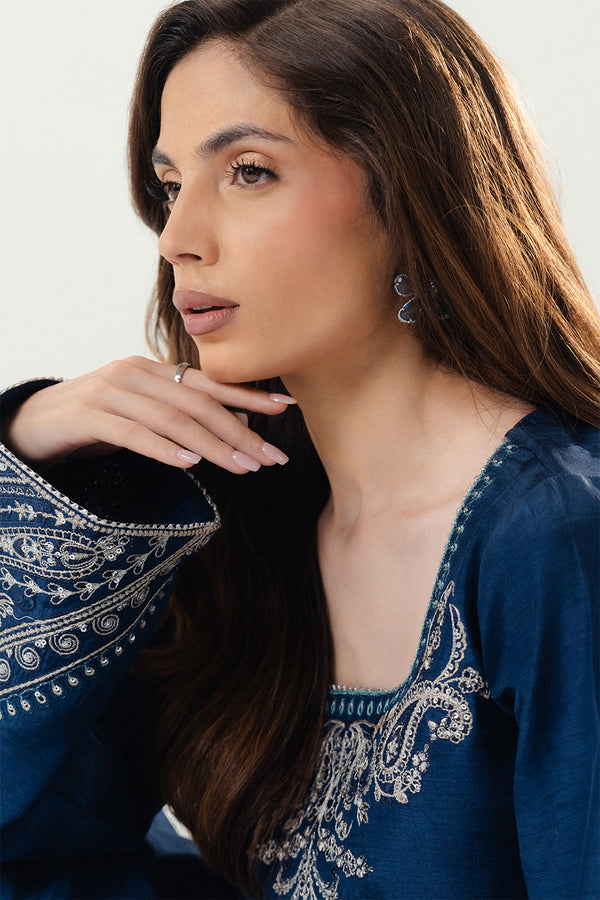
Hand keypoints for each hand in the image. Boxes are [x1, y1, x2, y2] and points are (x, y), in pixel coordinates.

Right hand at [3, 356, 295, 473]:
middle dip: (240, 431)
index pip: (209, 383)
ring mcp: (110, 392)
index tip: (286, 410)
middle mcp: (135, 374)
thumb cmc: (98, 422)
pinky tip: (190, 464)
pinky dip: (163, 448)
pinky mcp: (87, 415)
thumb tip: (239, 424)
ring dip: (213, 445)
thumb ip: (184, 416)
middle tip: (273, 457)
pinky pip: (132, 433)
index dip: (249, 395)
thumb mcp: (145, 416)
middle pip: (198, 403)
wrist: (33, 424)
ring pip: (172, 419)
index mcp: (153, 371)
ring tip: (244, 467)